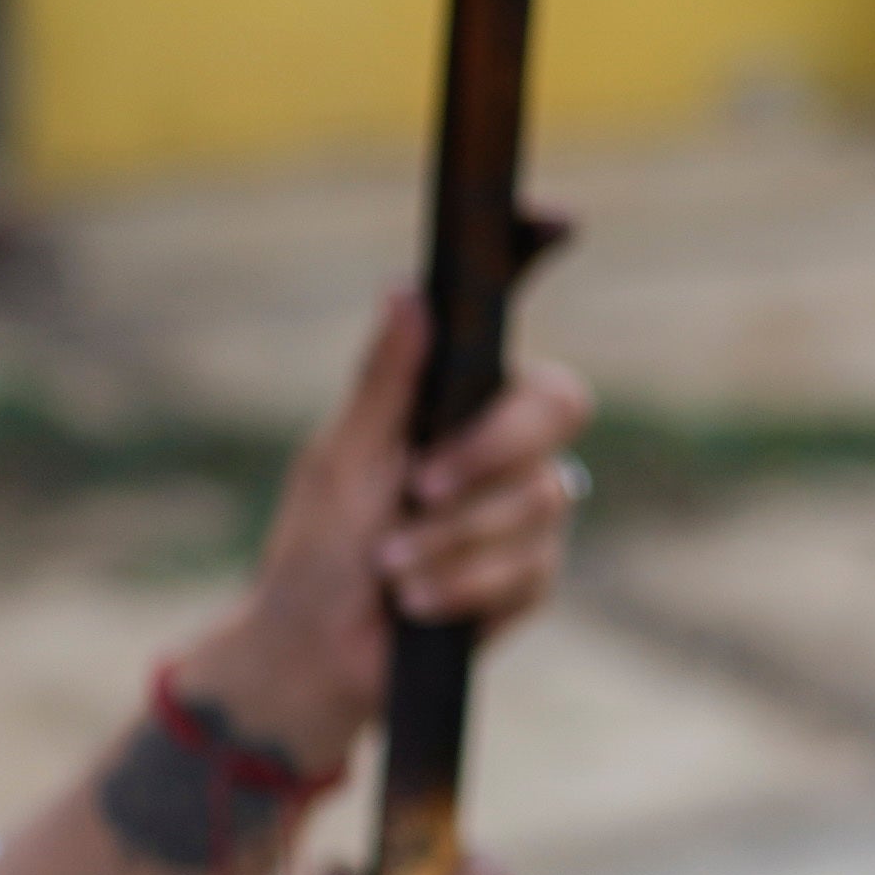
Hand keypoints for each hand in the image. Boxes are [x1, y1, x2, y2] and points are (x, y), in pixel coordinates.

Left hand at [196, 293, 590, 777]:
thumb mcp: (342, 457)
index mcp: (464, 412)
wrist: (315, 649)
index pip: (519, 345)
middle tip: (420, 487)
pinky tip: (416, 601)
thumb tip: (408, 289)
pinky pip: (527, 567)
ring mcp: (531, 517)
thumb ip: (385, 381)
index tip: (558, 224)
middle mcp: (511, 454)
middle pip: (558, 410)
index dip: (550, 274)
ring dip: (450, 538)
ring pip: (539, 499)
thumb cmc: (319, 546)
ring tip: (389, 566)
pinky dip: (461, 584)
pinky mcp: (535, 579)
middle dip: (487, 451)